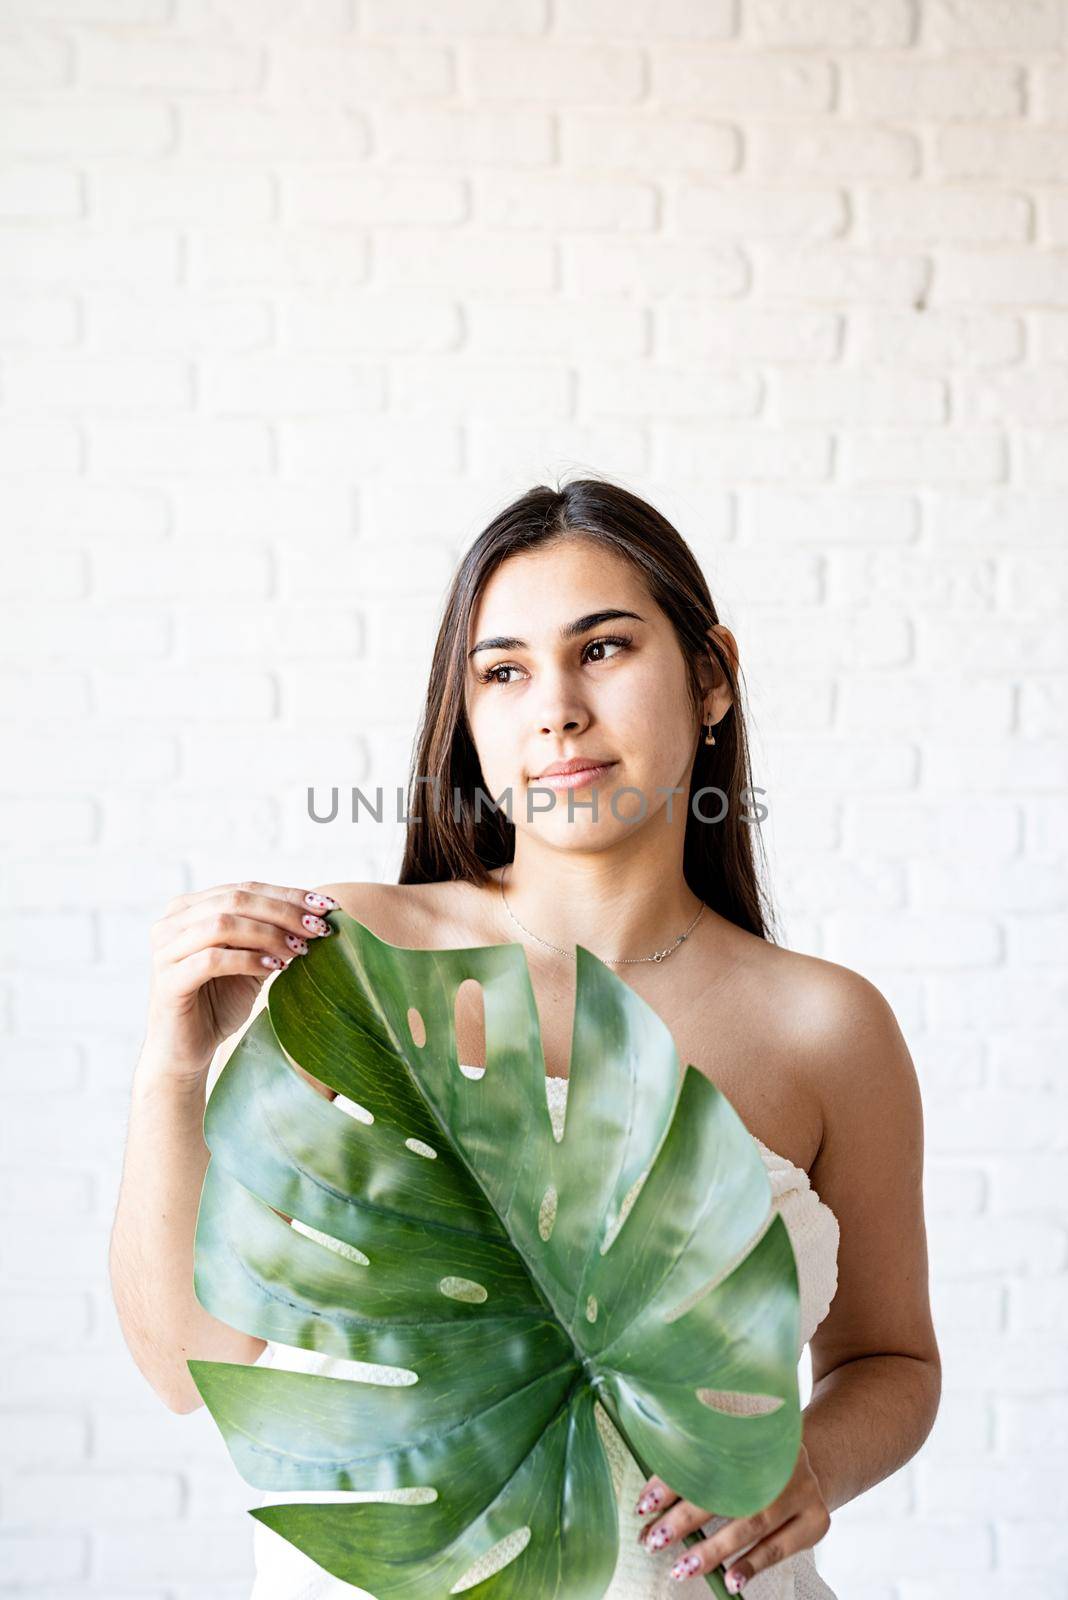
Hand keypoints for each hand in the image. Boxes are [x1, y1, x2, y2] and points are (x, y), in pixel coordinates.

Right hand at [139, 881, 339, 1084]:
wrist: (186, 1049)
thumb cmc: (219, 1002)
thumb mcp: (251, 961)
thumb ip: (270, 935)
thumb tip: (315, 916)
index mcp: (189, 909)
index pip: (245, 889)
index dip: (288, 895)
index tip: (326, 907)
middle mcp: (172, 923)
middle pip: (236, 900)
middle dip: (284, 912)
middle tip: (318, 928)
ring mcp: (166, 950)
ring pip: (223, 924)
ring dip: (269, 934)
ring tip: (300, 950)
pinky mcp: (168, 980)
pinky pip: (212, 960)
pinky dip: (249, 959)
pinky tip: (275, 968)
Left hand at [633, 1442, 829, 1591]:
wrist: (810, 1463)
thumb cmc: (753, 1461)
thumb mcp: (731, 1447)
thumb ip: (696, 1462)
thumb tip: (649, 1500)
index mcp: (754, 1428)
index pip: (707, 1455)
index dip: (674, 1480)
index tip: (645, 1504)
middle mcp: (782, 1455)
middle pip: (729, 1489)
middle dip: (687, 1519)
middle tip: (655, 1540)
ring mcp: (804, 1488)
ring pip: (754, 1522)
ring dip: (716, 1549)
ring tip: (684, 1568)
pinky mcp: (816, 1520)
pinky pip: (781, 1547)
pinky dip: (753, 1565)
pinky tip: (732, 1580)